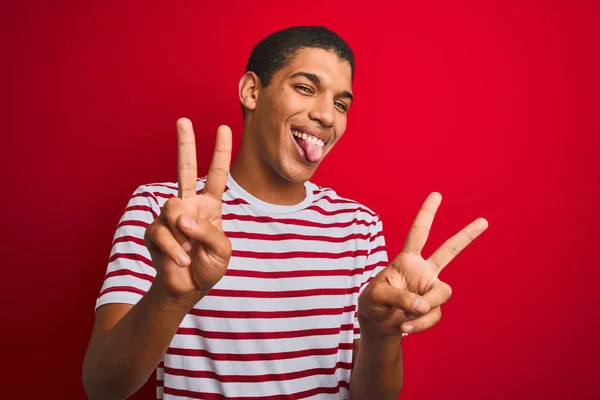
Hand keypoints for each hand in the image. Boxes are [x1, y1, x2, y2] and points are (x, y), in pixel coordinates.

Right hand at [144, 118, 232, 300]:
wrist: (188, 288)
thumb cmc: (208, 266)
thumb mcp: (223, 251)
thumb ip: (209, 232)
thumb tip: (182, 218)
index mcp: (210, 206)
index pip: (216, 175)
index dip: (220, 152)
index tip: (225, 128)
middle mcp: (189, 205)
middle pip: (185, 169)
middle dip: (185, 144)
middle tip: (184, 120)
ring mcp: (170, 216)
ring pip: (172, 207)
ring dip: (183, 234)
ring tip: (189, 252)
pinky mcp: (154, 230)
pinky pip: (162, 232)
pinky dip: (174, 249)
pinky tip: (180, 259)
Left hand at [358, 192, 488, 336]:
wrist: (377, 324)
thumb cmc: (373, 302)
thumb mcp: (376, 295)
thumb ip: (399, 296)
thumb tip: (424, 305)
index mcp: (406, 259)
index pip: (417, 233)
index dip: (426, 214)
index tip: (436, 194)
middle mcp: (422, 271)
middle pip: (448, 251)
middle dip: (466, 236)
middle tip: (484, 220)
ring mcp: (430, 289)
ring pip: (442, 293)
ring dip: (424, 307)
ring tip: (404, 316)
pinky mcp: (433, 308)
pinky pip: (434, 315)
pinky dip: (419, 323)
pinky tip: (405, 325)